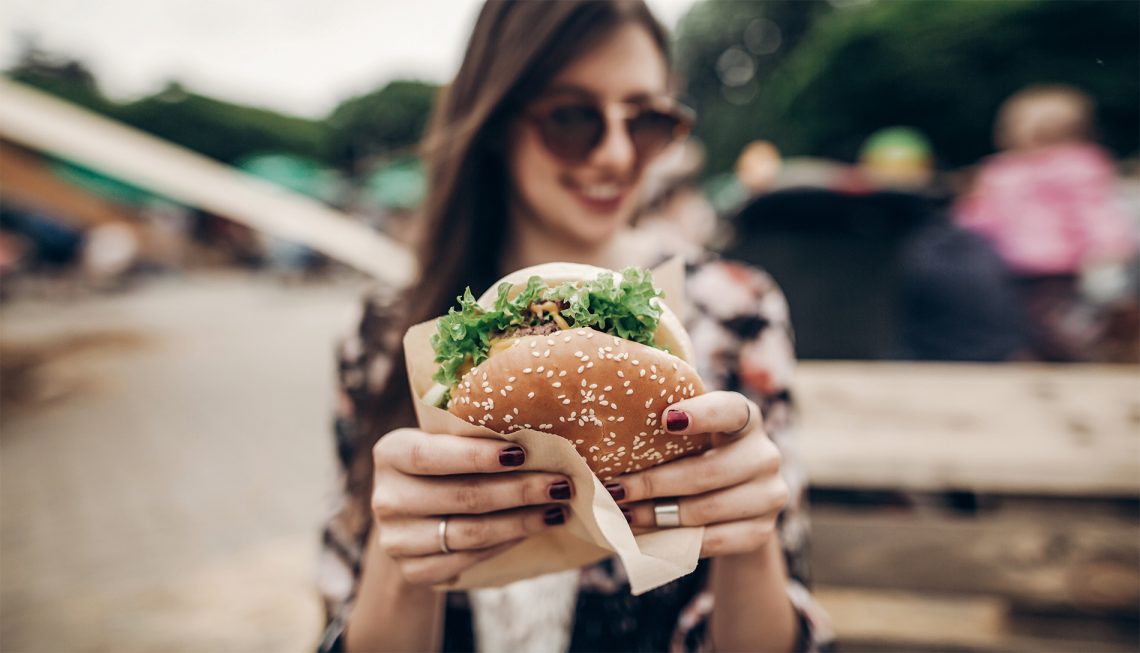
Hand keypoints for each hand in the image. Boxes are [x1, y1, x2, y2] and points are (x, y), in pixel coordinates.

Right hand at [371, 429, 572, 584]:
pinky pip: (470, 558)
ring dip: (521, 521)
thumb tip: (538, 436)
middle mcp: (386, 498)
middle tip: (561, 483)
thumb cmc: (441, 468)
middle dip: (519, 490)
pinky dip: (507, 542)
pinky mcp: (413, 571)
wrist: (412, 519)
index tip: (522, 452)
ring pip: (470, 532)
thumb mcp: (443, 444)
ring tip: (557, 509)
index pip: (432, 455)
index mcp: (390, 453)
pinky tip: (533, 529)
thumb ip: (472, 438)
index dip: (477, 455)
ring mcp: (396, 539)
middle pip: (462, 496)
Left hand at [607, 391, 787, 557]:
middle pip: (708, 471)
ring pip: (707, 510)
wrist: (738, 498)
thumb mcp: (692, 433)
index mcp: (746, 417)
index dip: (702, 414)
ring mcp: (769, 495)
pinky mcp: (762, 531)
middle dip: (655, 483)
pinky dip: (677, 540)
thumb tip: (613, 427)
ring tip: (625, 514)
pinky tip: (648, 535)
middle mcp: (765, 454)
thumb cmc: (700, 452)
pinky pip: (715, 540)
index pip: (730, 410)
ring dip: (658, 515)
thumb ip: (669, 423)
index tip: (666, 419)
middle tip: (616, 489)